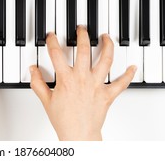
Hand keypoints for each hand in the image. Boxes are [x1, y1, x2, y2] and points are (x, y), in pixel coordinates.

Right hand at [30, 25, 136, 140]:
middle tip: (82, 28)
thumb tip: (33, 70)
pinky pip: (121, 83)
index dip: (53, 41)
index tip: (52, 36)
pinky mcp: (108, 94)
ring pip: (105, 60)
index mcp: (66, 79)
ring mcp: (96, 85)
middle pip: (84, 50)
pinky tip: (132, 67)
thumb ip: (37, 83)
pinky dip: (128, 74)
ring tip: (106, 37)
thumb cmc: (64, 120)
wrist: (79, 135)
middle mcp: (82, 79)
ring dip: (107, 46)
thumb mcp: (46, 100)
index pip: (57, 54)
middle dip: (83, 35)